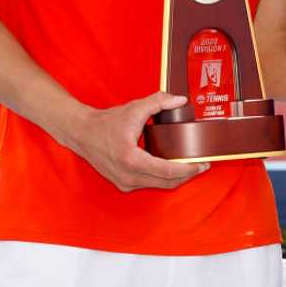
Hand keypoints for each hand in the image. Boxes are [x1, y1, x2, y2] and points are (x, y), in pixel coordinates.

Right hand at [69, 92, 208, 192]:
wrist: (82, 133)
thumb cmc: (106, 122)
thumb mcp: (134, 109)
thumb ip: (159, 102)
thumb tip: (181, 100)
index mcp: (132, 160)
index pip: (167, 171)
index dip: (188, 169)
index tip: (203, 163)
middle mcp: (128, 176)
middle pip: (167, 182)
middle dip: (187, 175)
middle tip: (202, 164)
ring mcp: (125, 183)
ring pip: (159, 185)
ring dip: (177, 178)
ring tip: (191, 165)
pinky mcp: (123, 184)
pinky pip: (150, 184)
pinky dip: (163, 178)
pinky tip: (173, 168)